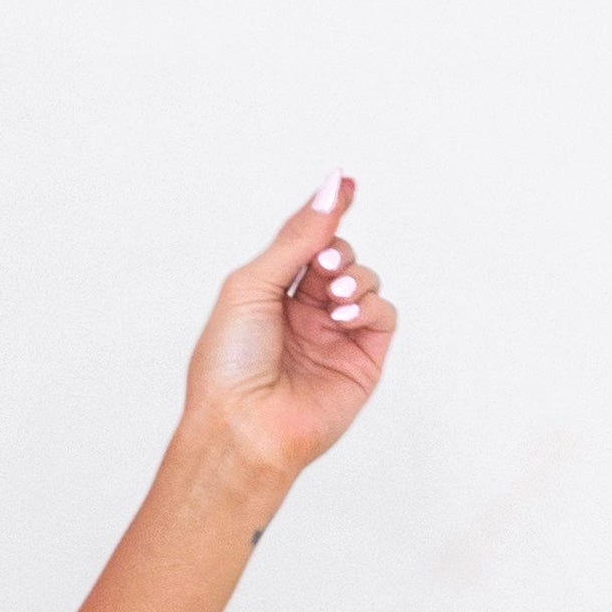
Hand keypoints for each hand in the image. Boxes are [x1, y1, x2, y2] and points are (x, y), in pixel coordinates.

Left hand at [183, 176, 396, 495]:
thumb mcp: (253, 284)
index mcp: (269, 295)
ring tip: (331, 296)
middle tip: (322, 266)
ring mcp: (333, 336)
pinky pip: (382, 314)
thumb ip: (297, 236)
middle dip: (335, 251)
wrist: (242, 427)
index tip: (348, 184)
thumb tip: (332, 188)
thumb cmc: (229, 365)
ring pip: (364, 280)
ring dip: (353, 277)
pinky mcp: (361, 360)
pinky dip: (367, 306)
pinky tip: (341, 317)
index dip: (327, 213)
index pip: (306, 243)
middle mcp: (302, 314)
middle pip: (338, 256)